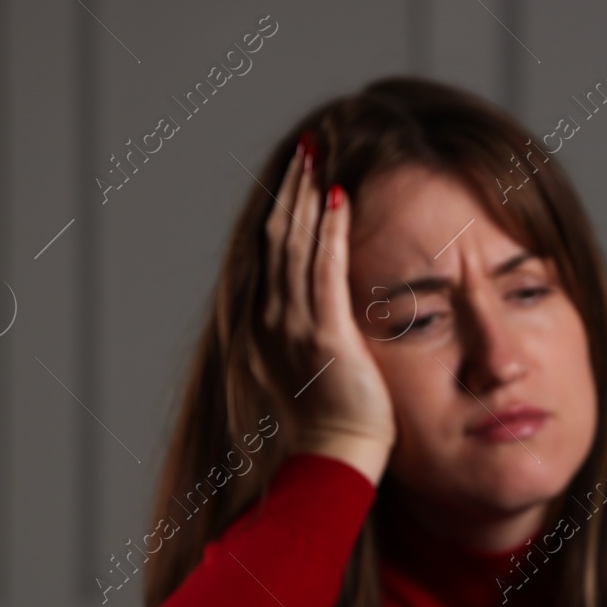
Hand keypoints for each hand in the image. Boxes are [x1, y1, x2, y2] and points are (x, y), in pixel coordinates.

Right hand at [262, 131, 394, 483]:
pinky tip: (338, 198)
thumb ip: (318, 332)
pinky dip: (328, 231)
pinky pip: (323, 270)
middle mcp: (272, 319)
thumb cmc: (338, 425)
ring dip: (308, 196)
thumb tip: (332, 312)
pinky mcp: (322, 334)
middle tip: (309, 147)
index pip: (275, 252)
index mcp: (267, 325)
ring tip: (319, 157)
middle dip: (294, 189)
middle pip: (279, 237)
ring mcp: (293, 325)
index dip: (286, 208)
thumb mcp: (317, 368)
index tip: (301, 173)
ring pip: (296, 245)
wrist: (334, 459)